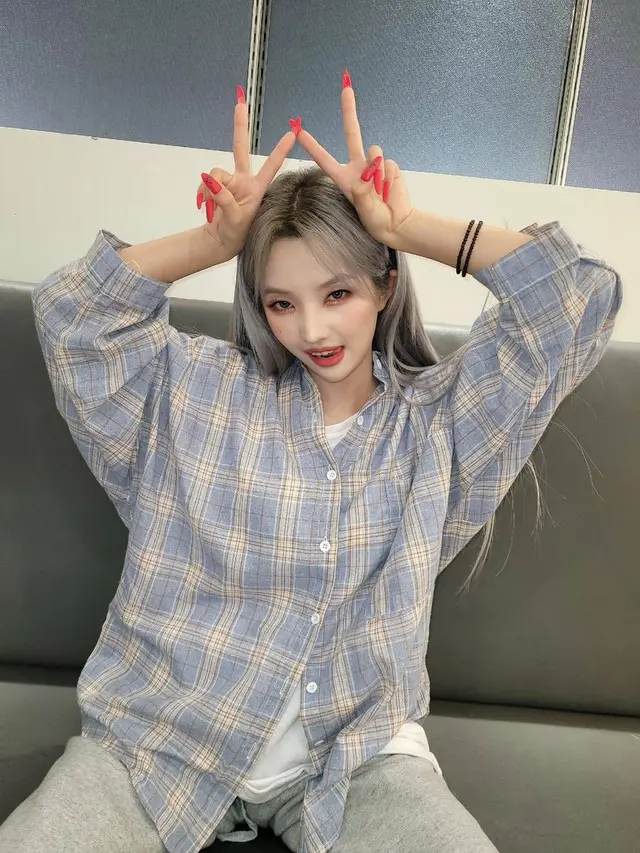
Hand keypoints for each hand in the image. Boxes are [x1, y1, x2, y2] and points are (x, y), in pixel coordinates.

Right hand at [196, 88, 296, 262]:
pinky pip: (205, 182)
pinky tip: (205, 207)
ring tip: (210, 210)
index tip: (293, 132)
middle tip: (240, 98)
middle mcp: (244, 181)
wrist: (220, 241)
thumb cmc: (236, 234)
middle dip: (239, 124)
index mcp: (256, 189)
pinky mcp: (216, 186)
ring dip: (208, 191)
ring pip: (214, 173)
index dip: (281, 149)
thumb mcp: (234, 219)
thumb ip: (224, 198)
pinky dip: (202, 193)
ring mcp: (229, 182)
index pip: (271, 165)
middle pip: (240, 147)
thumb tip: (210, 178)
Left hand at [296, 73, 416, 249]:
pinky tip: (389, 190)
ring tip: (380, 193)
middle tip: (346, 84)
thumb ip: (363, 190)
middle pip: (351, 132)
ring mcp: (373, 164)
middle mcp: (357, 167)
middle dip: (349, 109)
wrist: (397, 223)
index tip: (299, 130)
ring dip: (377, 172)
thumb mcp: (364, 210)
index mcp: (344, 178)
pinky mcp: (388, 165)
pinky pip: (387, 163)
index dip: (312, 144)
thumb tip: (368, 168)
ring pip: (374, 152)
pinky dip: (388, 177)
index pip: (324, 158)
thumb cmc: (375, 220)